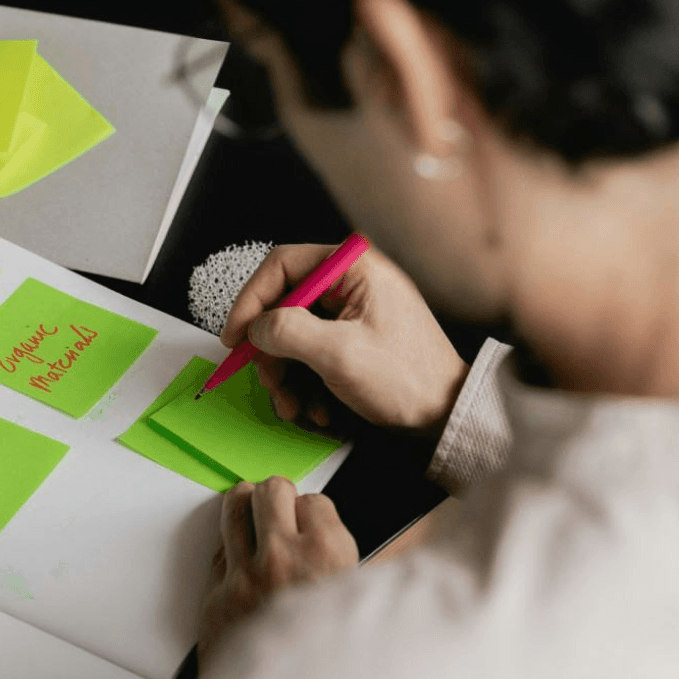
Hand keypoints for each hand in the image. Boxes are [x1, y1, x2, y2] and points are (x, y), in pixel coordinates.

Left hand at [198, 477, 358, 666]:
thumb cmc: (333, 672)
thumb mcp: (360, 611)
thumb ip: (350, 569)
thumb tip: (344, 539)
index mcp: (329, 555)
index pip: (316, 501)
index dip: (315, 515)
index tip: (314, 526)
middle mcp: (283, 556)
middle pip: (272, 490)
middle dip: (279, 500)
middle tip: (282, 515)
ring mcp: (244, 575)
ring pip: (234, 505)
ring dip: (246, 510)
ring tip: (253, 520)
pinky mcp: (216, 597)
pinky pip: (218, 551)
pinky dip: (230, 554)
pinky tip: (243, 567)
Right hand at [221, 241, 469, 435]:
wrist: (444, 413)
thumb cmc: (409, 379)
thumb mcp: (339, 354)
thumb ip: (288, 331)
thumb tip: (255, 326)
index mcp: (353, 267)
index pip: (282, 265)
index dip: (249, 301)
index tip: (234, 337)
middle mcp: (351, 281)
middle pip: (283, 303)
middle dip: (270, 350)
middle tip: (269, 381)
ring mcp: (352, 309)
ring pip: (292, 333)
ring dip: (285, 374)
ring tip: (294, 405)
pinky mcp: (351, 336)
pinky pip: (310, 351)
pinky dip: (304, 381)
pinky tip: (316, 407)